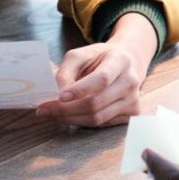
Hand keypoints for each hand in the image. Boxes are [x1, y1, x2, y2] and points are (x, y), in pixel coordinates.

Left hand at [36, 13, 157, 126]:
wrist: (128, 62)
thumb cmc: (100, 58)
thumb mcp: (81, 55)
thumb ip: (66, 71)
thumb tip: (56, 95)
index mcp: (120, 60)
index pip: (101, 79)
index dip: (79, 90)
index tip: (58, 97)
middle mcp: (130, 81)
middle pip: (96, 103)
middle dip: (66, 110)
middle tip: (45, 110)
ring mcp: (133, 99)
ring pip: (97, 118)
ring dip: (71, 119)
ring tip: (53, 114)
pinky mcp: (132, 113)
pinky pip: (102, 124)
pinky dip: (82, 121)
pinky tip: (72, 115)